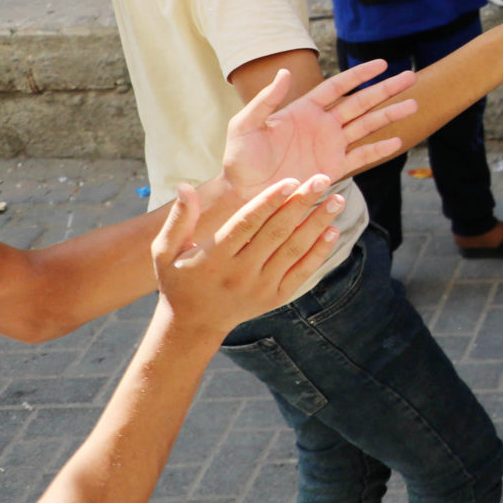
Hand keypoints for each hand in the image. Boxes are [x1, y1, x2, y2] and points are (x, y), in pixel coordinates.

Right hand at [153, 177, 344, 335]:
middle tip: (323, 179)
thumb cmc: (179, 279)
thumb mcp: (166, 251)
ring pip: (294, 251)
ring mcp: (260, 287)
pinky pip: (302, 272)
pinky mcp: (275, 298)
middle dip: (302, 204)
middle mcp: (239, 273)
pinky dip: (319, 252)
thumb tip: (184, 186)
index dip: (270, 201)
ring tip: (337, 200)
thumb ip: (179, 219)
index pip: (247, 223)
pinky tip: (333, 230)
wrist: (193, 324)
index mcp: (213, 258)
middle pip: (276, 233)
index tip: (292, 180)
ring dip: (317, 224)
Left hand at [219, 60, 416, 207]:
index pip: (337, 87)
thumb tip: (284, 71)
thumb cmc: (239, 158)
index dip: (359, 75)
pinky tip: (398, 141)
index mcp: (304, 110)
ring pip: (367, 126)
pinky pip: (361, 157)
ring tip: (413, 105)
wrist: (243, 193)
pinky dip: (379, 150)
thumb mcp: (245, 125)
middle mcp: (322, 125)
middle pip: (361, 103)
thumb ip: (266, 99)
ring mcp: (330, 147)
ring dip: (390, 115)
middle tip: (410, 77)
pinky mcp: (333, 169)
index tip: (382, 64)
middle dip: (385, 90)